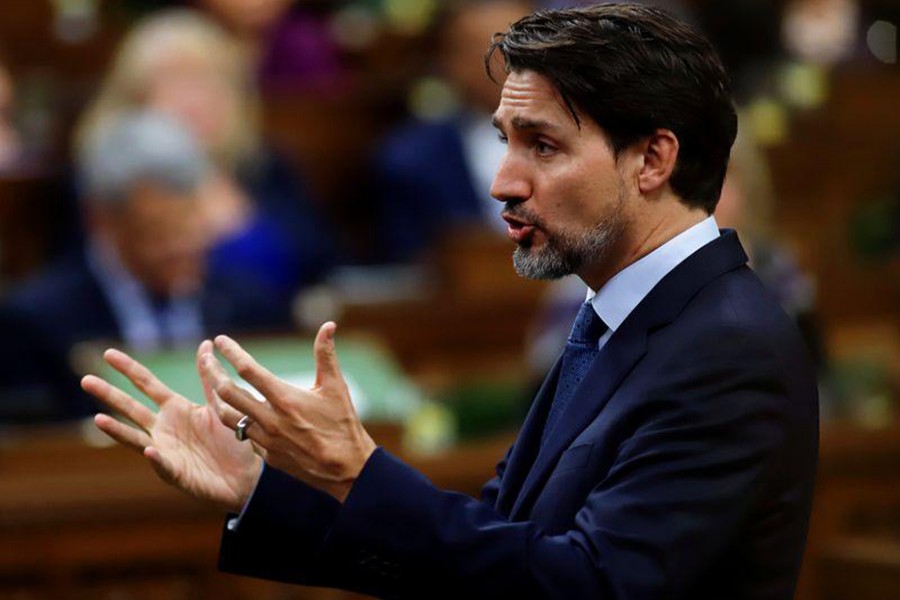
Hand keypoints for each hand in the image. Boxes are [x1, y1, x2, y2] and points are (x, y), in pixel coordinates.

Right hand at [81, 341, 262, 512]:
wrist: (246, 475)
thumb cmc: (231, 439)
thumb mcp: (220, 404)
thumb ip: (210, 377)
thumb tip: (207, 343)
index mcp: (175, 408)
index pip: (146, 384)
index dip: (128, 369)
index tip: (108, 353)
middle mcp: (164, 428)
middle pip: (131, 408)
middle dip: (109, 395)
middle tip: (85, 380)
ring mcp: (165, 450)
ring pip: (135, 438)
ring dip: (116, 430)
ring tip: (97, 419)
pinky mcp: (176, 473)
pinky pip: (163, 465)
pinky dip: (156, 458)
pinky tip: (150, 450)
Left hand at [199, 322, 376, 502]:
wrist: (346, 469)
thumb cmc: (343, 424)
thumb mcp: (336, 387)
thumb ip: (326, 354)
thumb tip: (328, 325)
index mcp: (285, 398)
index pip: (248, 370)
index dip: (231, 352)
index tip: (221, 340)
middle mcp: (270, 419)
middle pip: (227, 392)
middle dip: (212, 372)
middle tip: (206, 359)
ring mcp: (265, 439)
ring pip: (227, 416)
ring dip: (217, 398)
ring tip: (213, 385)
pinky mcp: (266, 454)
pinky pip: (244, 434)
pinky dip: (238, 421)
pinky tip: (238, 412)